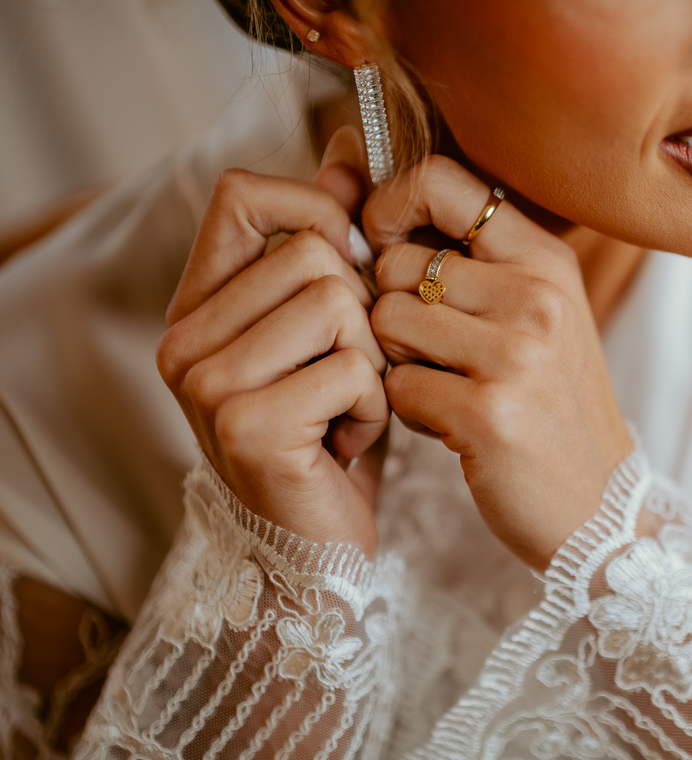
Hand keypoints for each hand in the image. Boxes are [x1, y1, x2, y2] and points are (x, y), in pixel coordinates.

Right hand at [157, 128, 388, 554]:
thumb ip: (330, 244)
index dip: (314, 208)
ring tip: (349, 409)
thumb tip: (347, 152)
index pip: (241, 195)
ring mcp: (208, 383)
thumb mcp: (334, 333)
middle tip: (350, 376)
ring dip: (372, 364)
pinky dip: (376, 407)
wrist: (322, 545)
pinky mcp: (247, 425)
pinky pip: (353, 368)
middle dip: (363, 317)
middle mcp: (185, 340)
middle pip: (313, 253)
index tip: (351, 259)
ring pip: (339, 304)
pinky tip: (350, 442)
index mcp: (200, 307)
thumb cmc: (332, 432)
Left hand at [363, 156, 633, 568]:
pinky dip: (409, 411)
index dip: (390, 205)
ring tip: (446, 387)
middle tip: (435, 353)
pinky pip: (396, 386)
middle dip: (394, 311)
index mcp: (547, 260)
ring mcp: (516, 355)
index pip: (440, 181)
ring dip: (399, 362)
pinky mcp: (488, 413)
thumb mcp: (532, 313)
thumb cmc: (550, 404)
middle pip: (398, 264)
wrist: (599, 505)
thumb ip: (460, 253)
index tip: (384, 246)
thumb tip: (338, 173)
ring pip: (387, 321)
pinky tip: (451, 425)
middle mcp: (537, 297)